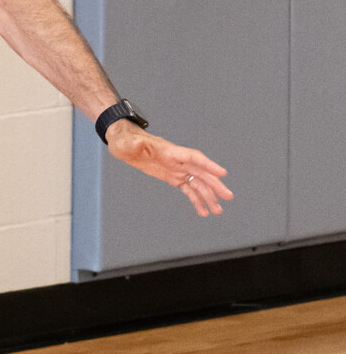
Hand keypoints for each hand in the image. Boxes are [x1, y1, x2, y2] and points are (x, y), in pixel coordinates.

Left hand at [105, 121, 232, 216]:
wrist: (126, 145)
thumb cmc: (128, 142)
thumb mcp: (130, 144)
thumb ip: (137, 145)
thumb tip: (139, 145)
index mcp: (172, 152)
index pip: (194, 157)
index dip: (208, 165)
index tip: (222, 173)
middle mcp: (179, 161)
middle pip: (201, 173)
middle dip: (215, 185)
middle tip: (228, 196)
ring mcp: (177, 169)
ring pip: (197, 184)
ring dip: (209, 197)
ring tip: (218, 211)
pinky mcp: (173, 177)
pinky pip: (188, 189)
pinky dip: (196, 200)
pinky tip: (203, 211)